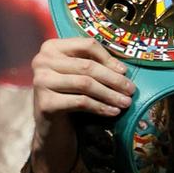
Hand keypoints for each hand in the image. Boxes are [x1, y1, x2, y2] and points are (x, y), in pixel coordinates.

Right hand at [30, 37, 134, 172]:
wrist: (52, 127)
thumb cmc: (70, 96)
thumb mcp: (80, 76)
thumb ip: (96, 65)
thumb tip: (123, 69)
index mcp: (52, 47)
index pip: (87, 45)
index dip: (108, 58)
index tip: (125, 71)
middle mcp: (42, 61)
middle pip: (88, 66)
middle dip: (114, 79)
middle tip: (131, 90)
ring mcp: (41, 81)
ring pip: (85, 84)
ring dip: (110, 94)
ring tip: (126, 102)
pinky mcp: (45, 103)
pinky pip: (81, 102)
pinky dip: (101, 107)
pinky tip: (113, 112)